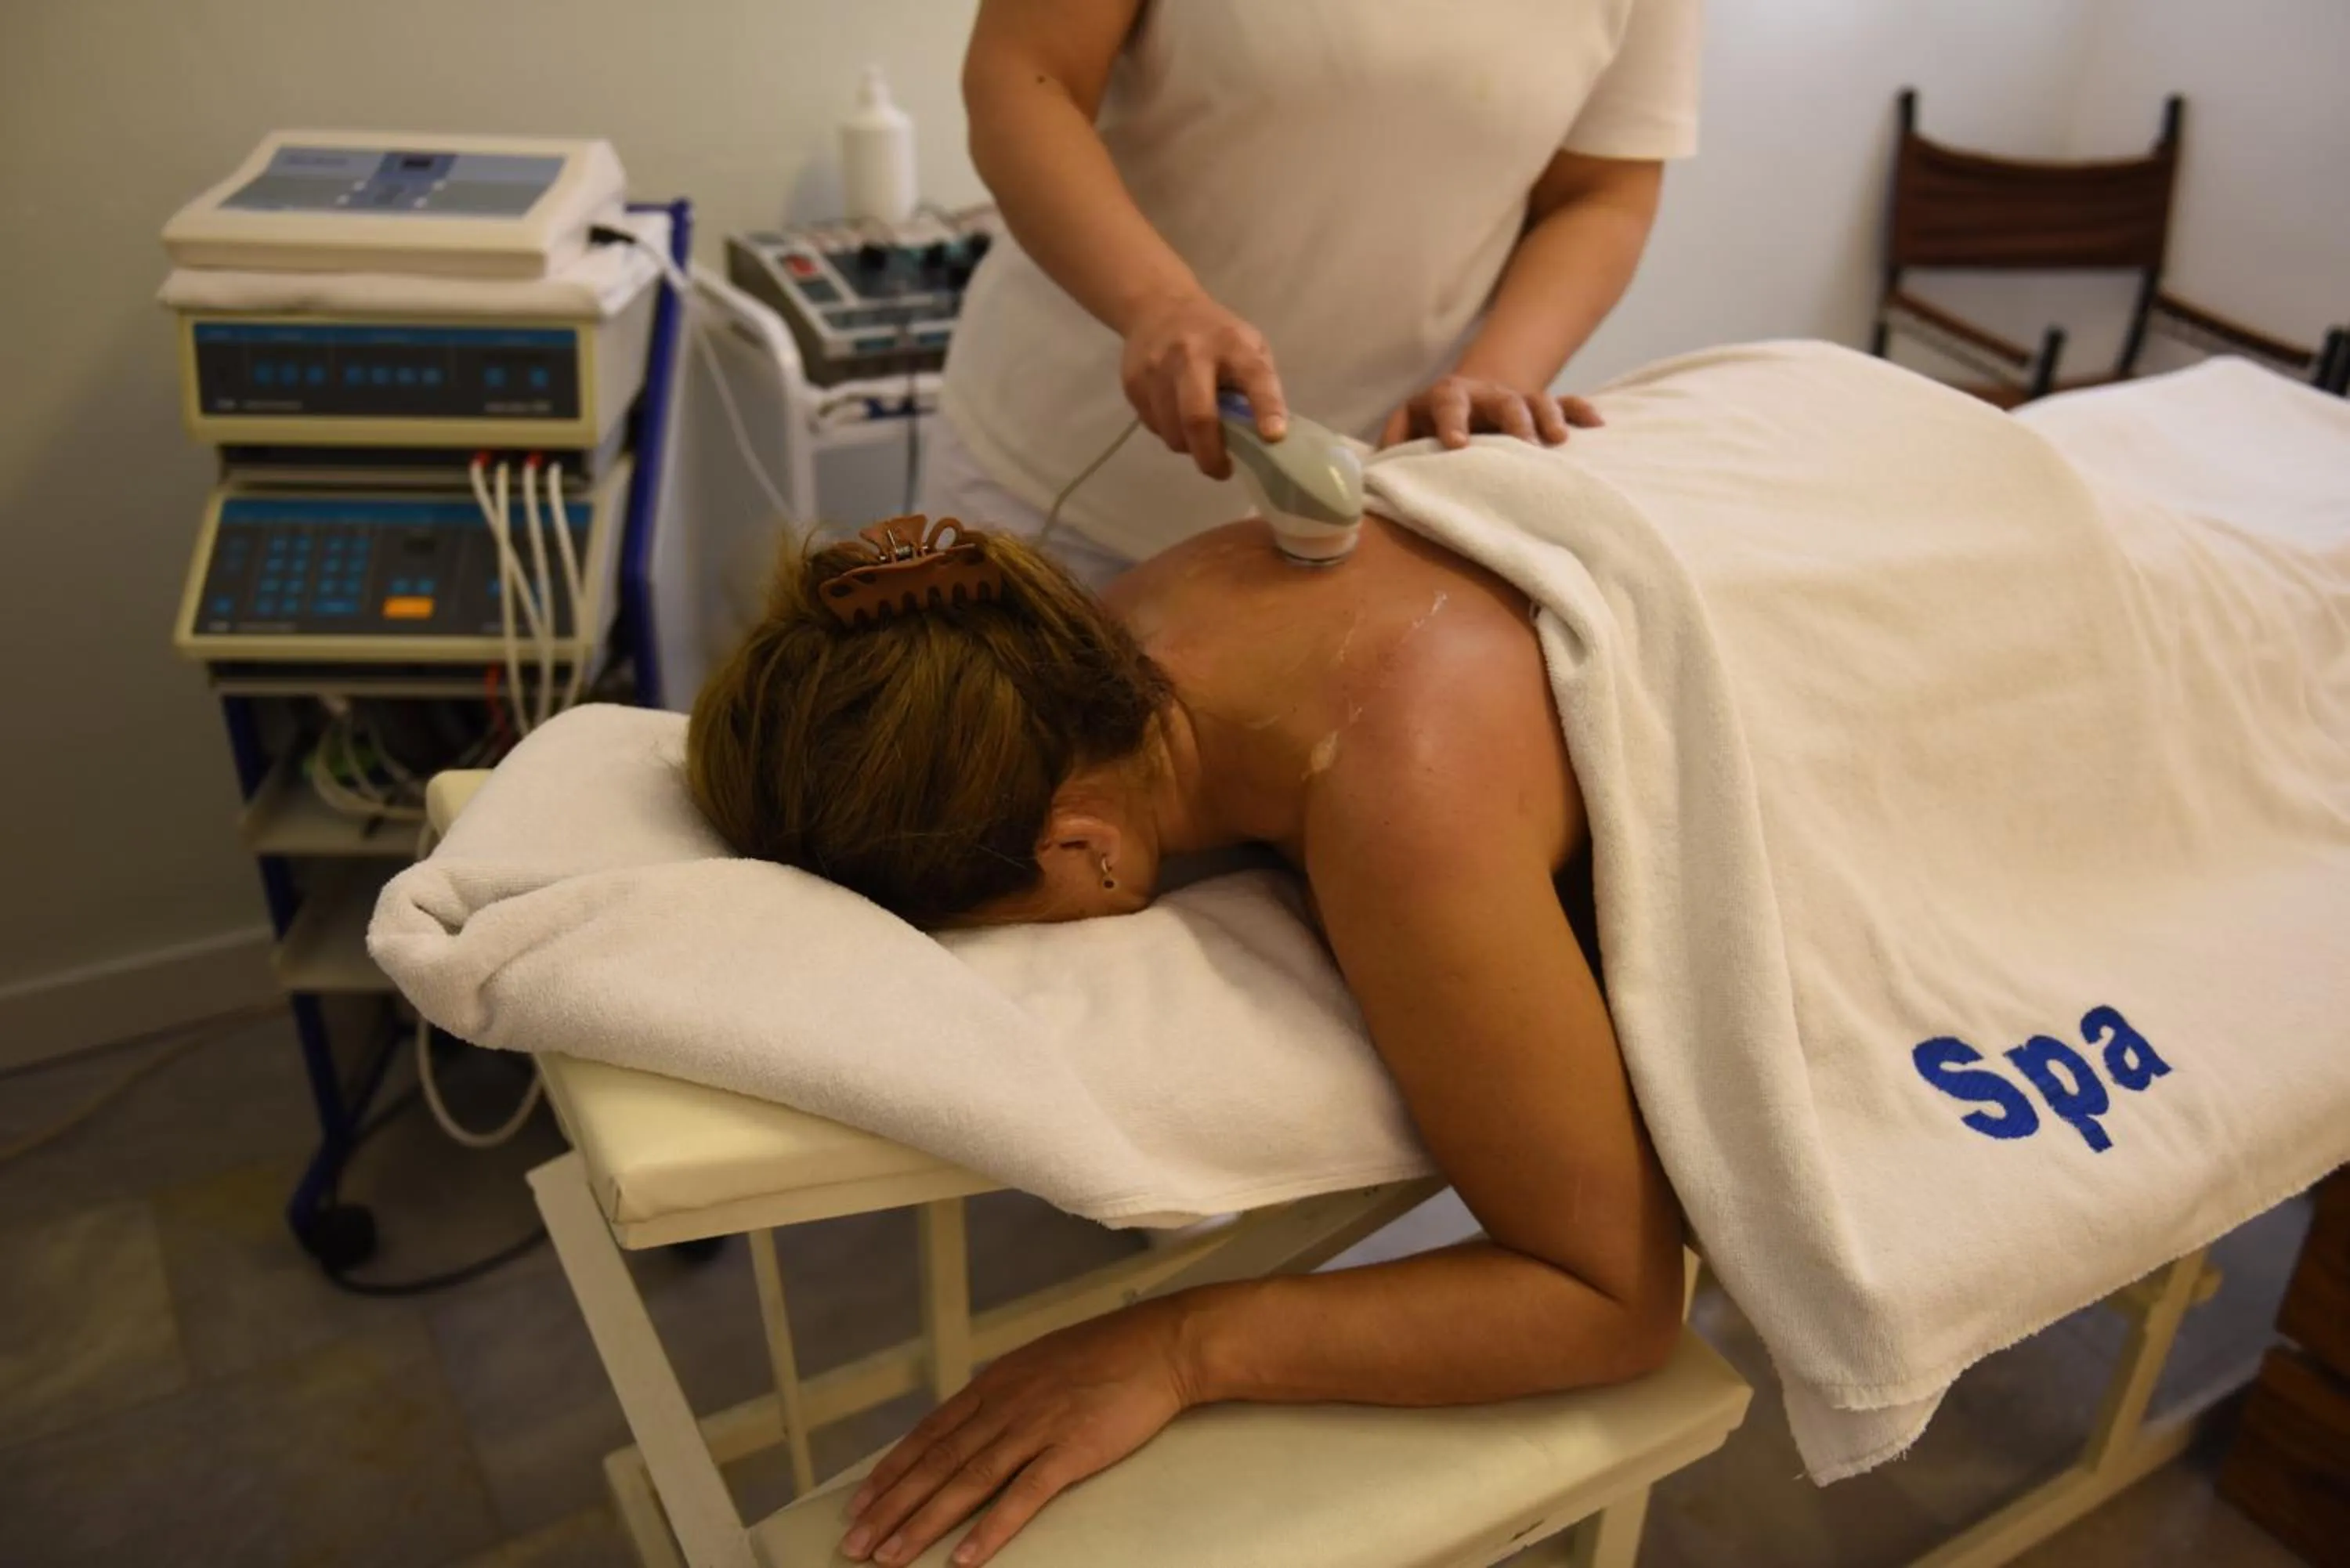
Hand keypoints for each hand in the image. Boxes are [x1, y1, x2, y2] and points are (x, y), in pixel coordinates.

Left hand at [840, 1301, 1195, 1565]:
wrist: (1159, 1346)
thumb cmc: (1104, 1355)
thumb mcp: (1037, 1364)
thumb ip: (1001, 1396)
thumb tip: (970, 1423)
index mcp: (993, 1385)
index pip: (927, 1435)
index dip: (890, 1472)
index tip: (858, 1504)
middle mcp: (1004, 1405)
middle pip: (936, 1463)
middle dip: (890, 1507)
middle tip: (855, 1544)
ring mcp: (1035, 1427)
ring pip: (966, 1482)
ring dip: (923, 1523)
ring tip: (890, 1557)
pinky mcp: (1071, 1451)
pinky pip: (1022, 1497)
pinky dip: (990, 1530)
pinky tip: (964, 1559)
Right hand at [1121, 290, 1287, 479]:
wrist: (1157, 307)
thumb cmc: (1216, 336)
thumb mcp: (1248, 346)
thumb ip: (1258, 384)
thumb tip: (1266, 438)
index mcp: (1232, 345)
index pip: (1254, 376)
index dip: (1266, 408)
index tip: (1274, 437)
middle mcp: (1192, 354)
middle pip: (1198, 416)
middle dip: (1211, 454)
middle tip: (1222, 471)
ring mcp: (1157, 369)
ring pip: (1172, 431)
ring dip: (1189, 448)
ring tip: (1199, 439)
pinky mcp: (1133, 383)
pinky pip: (1154, 426)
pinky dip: (1169, 433)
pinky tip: (1176, 417)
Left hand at [1378, 375, 1601, 449]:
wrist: (1465, 402)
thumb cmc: (1429, 431)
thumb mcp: (1406, 433)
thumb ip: (1392, 449)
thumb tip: (1371, 477)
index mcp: (1447, 397)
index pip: (1447, 403)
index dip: (1451, 421)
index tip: (1457, 444)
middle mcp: (1485, 394)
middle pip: (1503, 400)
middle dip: (1514, 422)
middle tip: (1524, 448)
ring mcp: (1517, 399)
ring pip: (1538, 401)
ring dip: (1549, 418)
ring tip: (1559, 441)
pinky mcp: (1542, 410)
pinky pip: (1567, 404)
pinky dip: (1581, 412)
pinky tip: (1598, 427)